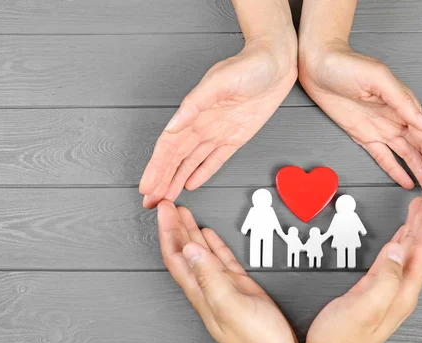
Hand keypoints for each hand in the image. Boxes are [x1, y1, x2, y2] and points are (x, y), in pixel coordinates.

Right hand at [140, 33, 296, 207]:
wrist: (275, 63)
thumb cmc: (248, 66)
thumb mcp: (219, 81)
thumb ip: (194, 104)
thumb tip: (173, 126)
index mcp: (193, 112)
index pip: (168, 146)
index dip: (156, 167)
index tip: (146, 186)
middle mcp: (202, 125)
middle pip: (176, 158)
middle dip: (161, 180)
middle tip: (150, 201)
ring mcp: (217, 133)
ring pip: (192, 162)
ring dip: (177, 179)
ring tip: (166, 197)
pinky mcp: (235, 137)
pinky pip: (215, 160)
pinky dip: (202, 172)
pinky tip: (191, 184)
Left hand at [157, 201, 300, 342]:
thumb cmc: (255, 342)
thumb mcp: (230, 305)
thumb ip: (210, 277)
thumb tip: (190, 248)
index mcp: (200, 291)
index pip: (176, 256)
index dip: (168, 231)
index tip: (164, 210)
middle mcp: (207, 287)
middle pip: (184, 250)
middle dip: (175, 226)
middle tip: (169, 204)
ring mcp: (222, 286)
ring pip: (200, 252)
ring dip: (190, 231)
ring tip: (183, 213)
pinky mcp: (239, 287)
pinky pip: (220, 260)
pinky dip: (213, 244)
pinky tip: (209, 235)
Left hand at [299, 40, 421, 201]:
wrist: (318, 64)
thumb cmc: (346, 64)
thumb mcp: (378, 78)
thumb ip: (402, 102)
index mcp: (405, 105)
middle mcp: (397, 119)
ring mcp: (381, 128)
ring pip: (407, 158)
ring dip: (421, 175)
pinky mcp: (364, 135)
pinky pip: (384, 157)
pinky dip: (396, 171)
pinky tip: (407, 182)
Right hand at [304, 191, 421, 342]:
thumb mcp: (363, 307)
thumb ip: (384, 278)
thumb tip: (398, 249)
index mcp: (401, 291)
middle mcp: (400, 291)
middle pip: (421, 247)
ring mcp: (390, 292)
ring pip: (410, 251)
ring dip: (417, 228)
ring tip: (421, 209)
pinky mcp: (376, 292)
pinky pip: (395, 259)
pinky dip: (401, 242)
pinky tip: (400, 237)